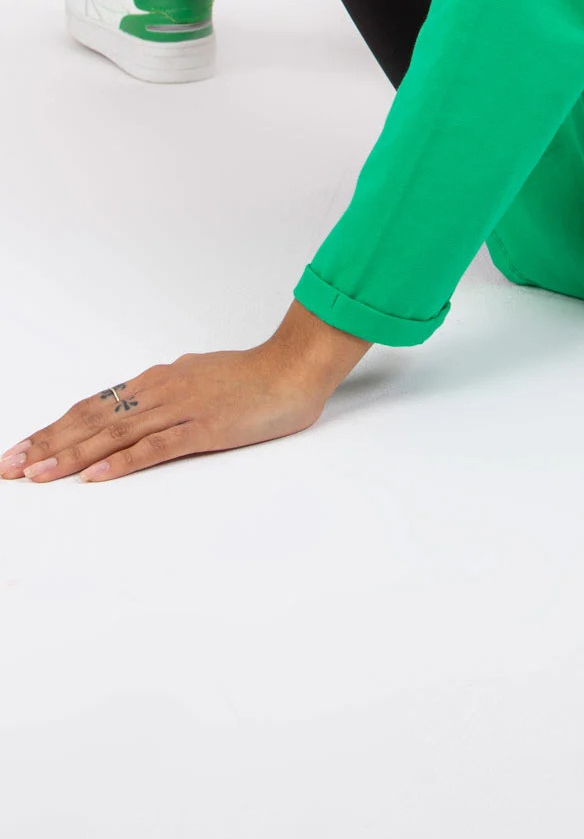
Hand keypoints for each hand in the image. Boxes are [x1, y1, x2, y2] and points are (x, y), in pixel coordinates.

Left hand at [1, 301, 372, 484]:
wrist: (295, 367)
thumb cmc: (254, 377)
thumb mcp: (199, 378)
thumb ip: (167, 391)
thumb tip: (141, 400)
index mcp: (157, 381)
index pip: (93, 406)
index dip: (54, 428)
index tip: (22, 449)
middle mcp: (161, 391)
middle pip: (93, 419)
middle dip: (47, 445)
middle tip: (10, 466)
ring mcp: (182, 409)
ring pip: (115, 434)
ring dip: (72, 455)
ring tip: (38, 475)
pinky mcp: (205, 429)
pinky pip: (156, 448)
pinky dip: (123, 462)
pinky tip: (97, 476)